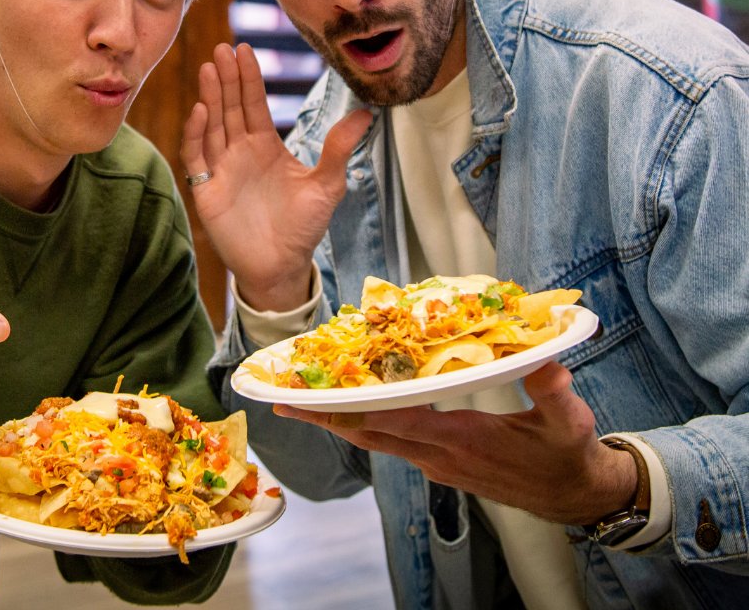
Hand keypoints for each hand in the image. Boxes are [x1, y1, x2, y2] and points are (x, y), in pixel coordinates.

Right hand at [181, 43, 371, 310]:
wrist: (280, 267)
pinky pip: (197, 155)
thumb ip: (338, 148)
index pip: (254, 103)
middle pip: (230, 106)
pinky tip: (201, 111)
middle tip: (222, 47)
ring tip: (210, 68)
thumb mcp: (326, 185)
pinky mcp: (207, 188)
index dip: (249, 77)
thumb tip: (366, 114)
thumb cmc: (302, 227)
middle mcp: (240, 150)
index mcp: (266, 145)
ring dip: (210, 96)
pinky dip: (196, 133)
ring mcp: (221, 167)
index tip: (244, 49)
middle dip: (226, 77)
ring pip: (212, 124)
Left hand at [276, 362, 639, 525]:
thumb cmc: (566, 456)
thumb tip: (546, 362)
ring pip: (378, 438)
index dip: (345, 411)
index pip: (389, 423)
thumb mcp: (566, 423)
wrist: (575, 495)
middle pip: (369, 433)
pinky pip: (394, 440)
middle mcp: (437, 454)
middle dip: (325, 417)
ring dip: (342, 420)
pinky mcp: (442, 461)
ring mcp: (437, 461)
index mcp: (458, 440)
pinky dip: (370, 422)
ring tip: (307, 398)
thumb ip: (552, 391)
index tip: (303, 403)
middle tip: (282, 399)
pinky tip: (358, 405)